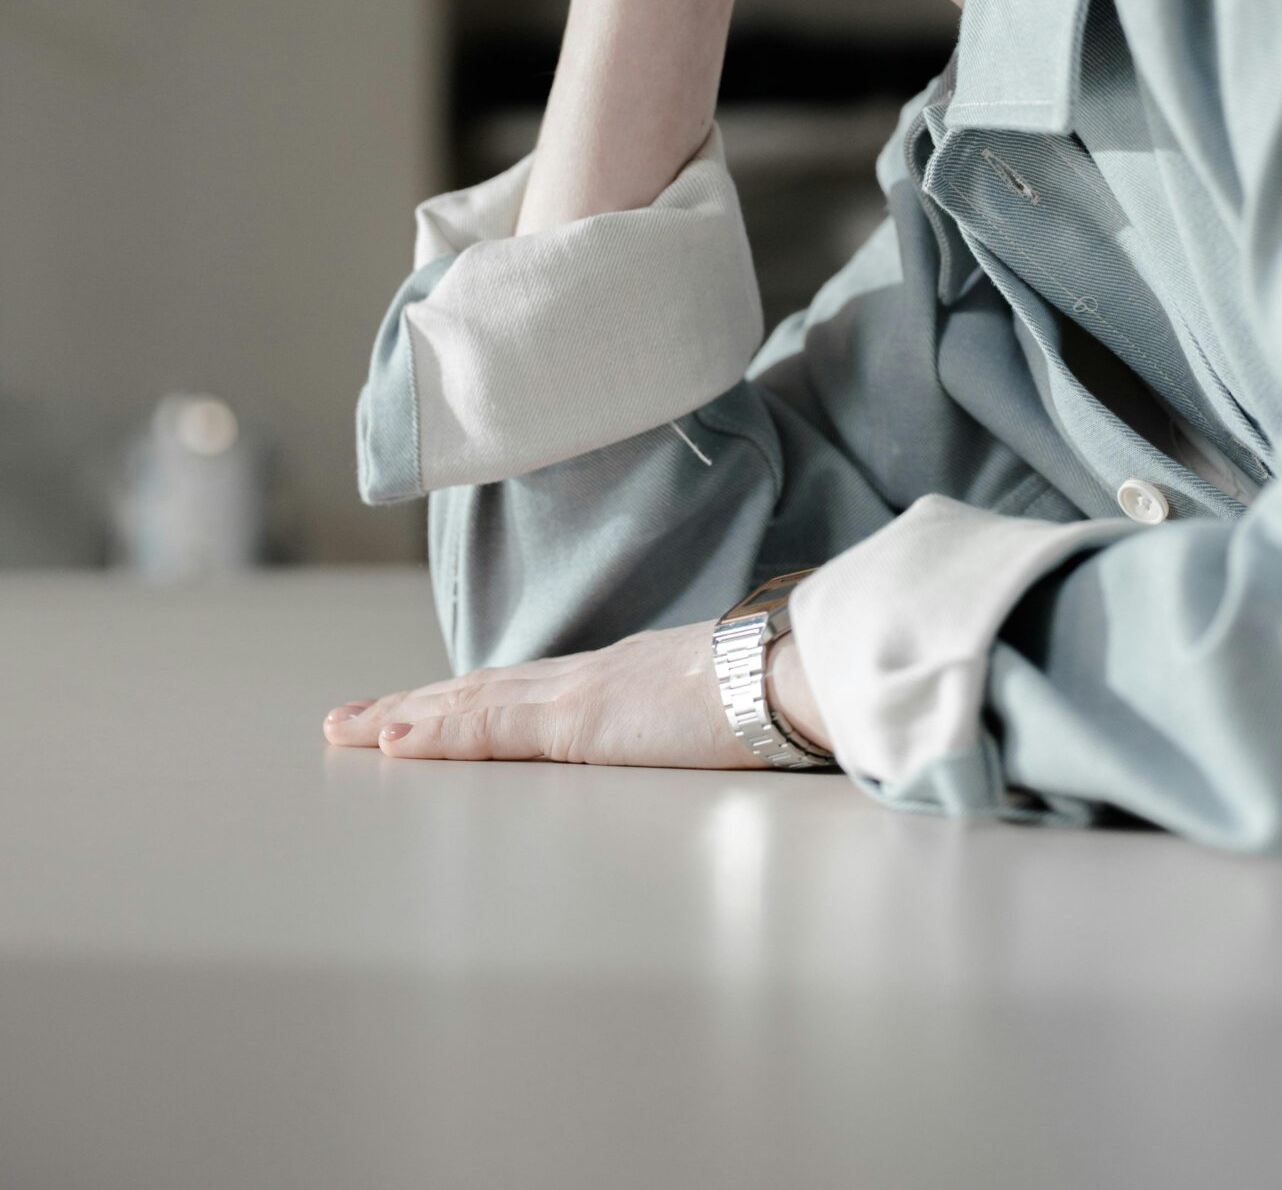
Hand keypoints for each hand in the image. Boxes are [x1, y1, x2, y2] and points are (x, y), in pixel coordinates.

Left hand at [321, 617, 831, 767]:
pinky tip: (391, 740)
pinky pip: (491, 730)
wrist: (801, 674)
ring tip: (345, 729)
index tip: (417, 708)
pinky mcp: (581, 721)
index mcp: (623, 680)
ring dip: (404, 717)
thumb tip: (712, 733)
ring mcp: (582, 695)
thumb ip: (700, 718)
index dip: (465, 700)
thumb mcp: (726, 712)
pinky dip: (435, 733)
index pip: (524, 690)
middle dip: (412, 707)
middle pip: (481, 692)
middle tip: (346, 720)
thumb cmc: (781, 695)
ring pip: (471, 706)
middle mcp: (590, 677)